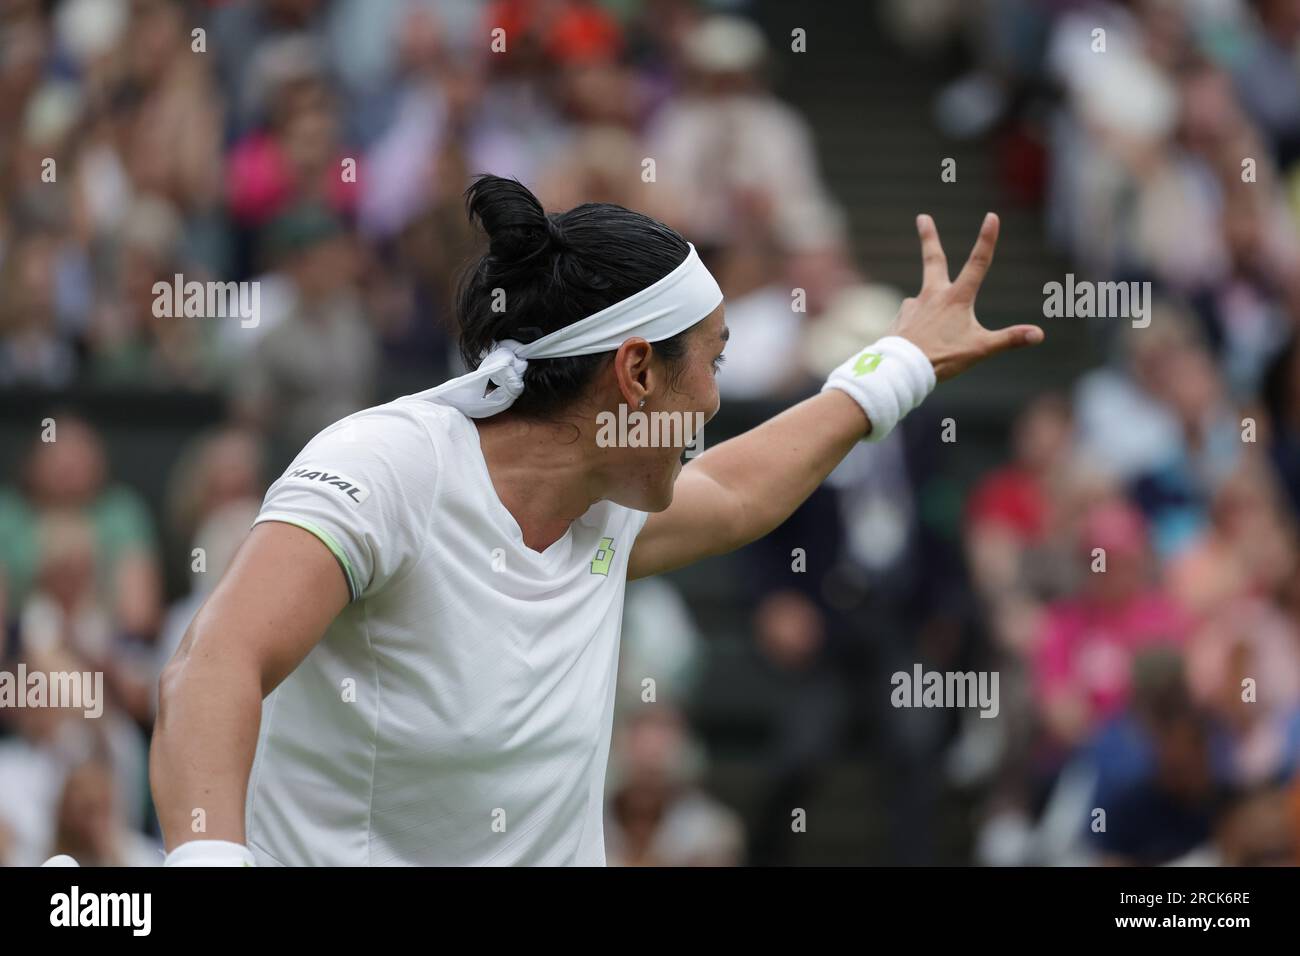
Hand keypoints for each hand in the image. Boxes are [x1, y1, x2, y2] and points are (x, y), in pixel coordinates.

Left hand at [892, 213, 1042, 381]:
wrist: (902, 369)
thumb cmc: (942, 358)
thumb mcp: (981, 349)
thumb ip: (1010, 339)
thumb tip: (1039, 334)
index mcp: (956, 298)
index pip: (978, 263)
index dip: (987, 240)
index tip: (991, 217)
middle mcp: (932, 295)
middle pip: (933, 259)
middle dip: (929, 237)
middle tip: (922, 217)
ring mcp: (913, 305)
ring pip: (924, 300)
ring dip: (929, 311)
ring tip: (932, 338)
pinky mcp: (899, 318)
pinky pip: (911, 320)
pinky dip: (916, 328)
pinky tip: (916, 344)